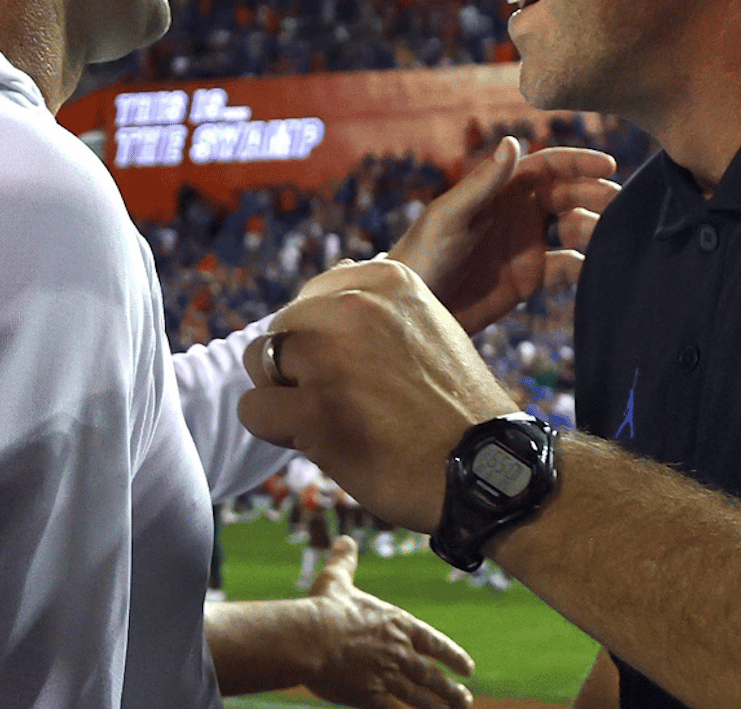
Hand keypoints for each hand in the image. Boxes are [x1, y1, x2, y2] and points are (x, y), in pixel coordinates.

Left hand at [241, 259, 515, 530]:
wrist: (486, 469)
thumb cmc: (453, 407)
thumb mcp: (426, 325)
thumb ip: (377, 302)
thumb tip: (336, 271)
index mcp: (385, 279)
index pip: (310, 298)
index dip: (322, 341)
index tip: (361, 371)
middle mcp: (353, 306)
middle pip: (282, 328)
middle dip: (300, 368)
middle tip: (348, 403)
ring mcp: (331, 357)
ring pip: (260, 363)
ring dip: (285, 395)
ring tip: (335, 420)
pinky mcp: (314, 410)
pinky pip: (254, 409)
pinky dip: (277, 431)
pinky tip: (323, 443)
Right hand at [303, 536, 474, 708]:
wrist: (309, 637)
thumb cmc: (323, 607)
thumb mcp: (336, 579)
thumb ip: (345, 560)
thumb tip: (345, 539)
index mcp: (396, 623)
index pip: (433, 642)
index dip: (452, 655)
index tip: (468, 668)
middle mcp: (398, 650)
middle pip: (430, 674)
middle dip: (449, 688)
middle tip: (465, 699)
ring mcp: (387, 674)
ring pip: (419, 695)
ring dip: (438, 705)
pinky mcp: (370, 696)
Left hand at [391, 136, 619, 333]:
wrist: (416, 305)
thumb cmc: (422, 253)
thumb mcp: (451, 216)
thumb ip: (483, 183)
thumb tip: (513, 141)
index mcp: (502, 189)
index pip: (549, 166)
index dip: (579, 163)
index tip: (608, 165)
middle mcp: (520, 212)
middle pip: (569, 195)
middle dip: (595, 195)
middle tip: (619, 204)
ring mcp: (528, 244)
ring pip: (576, 228)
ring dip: (595, 229)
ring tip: (605, 238)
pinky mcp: (532, 277)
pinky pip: (569, 267)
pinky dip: (587, 266)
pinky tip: (596, 269)